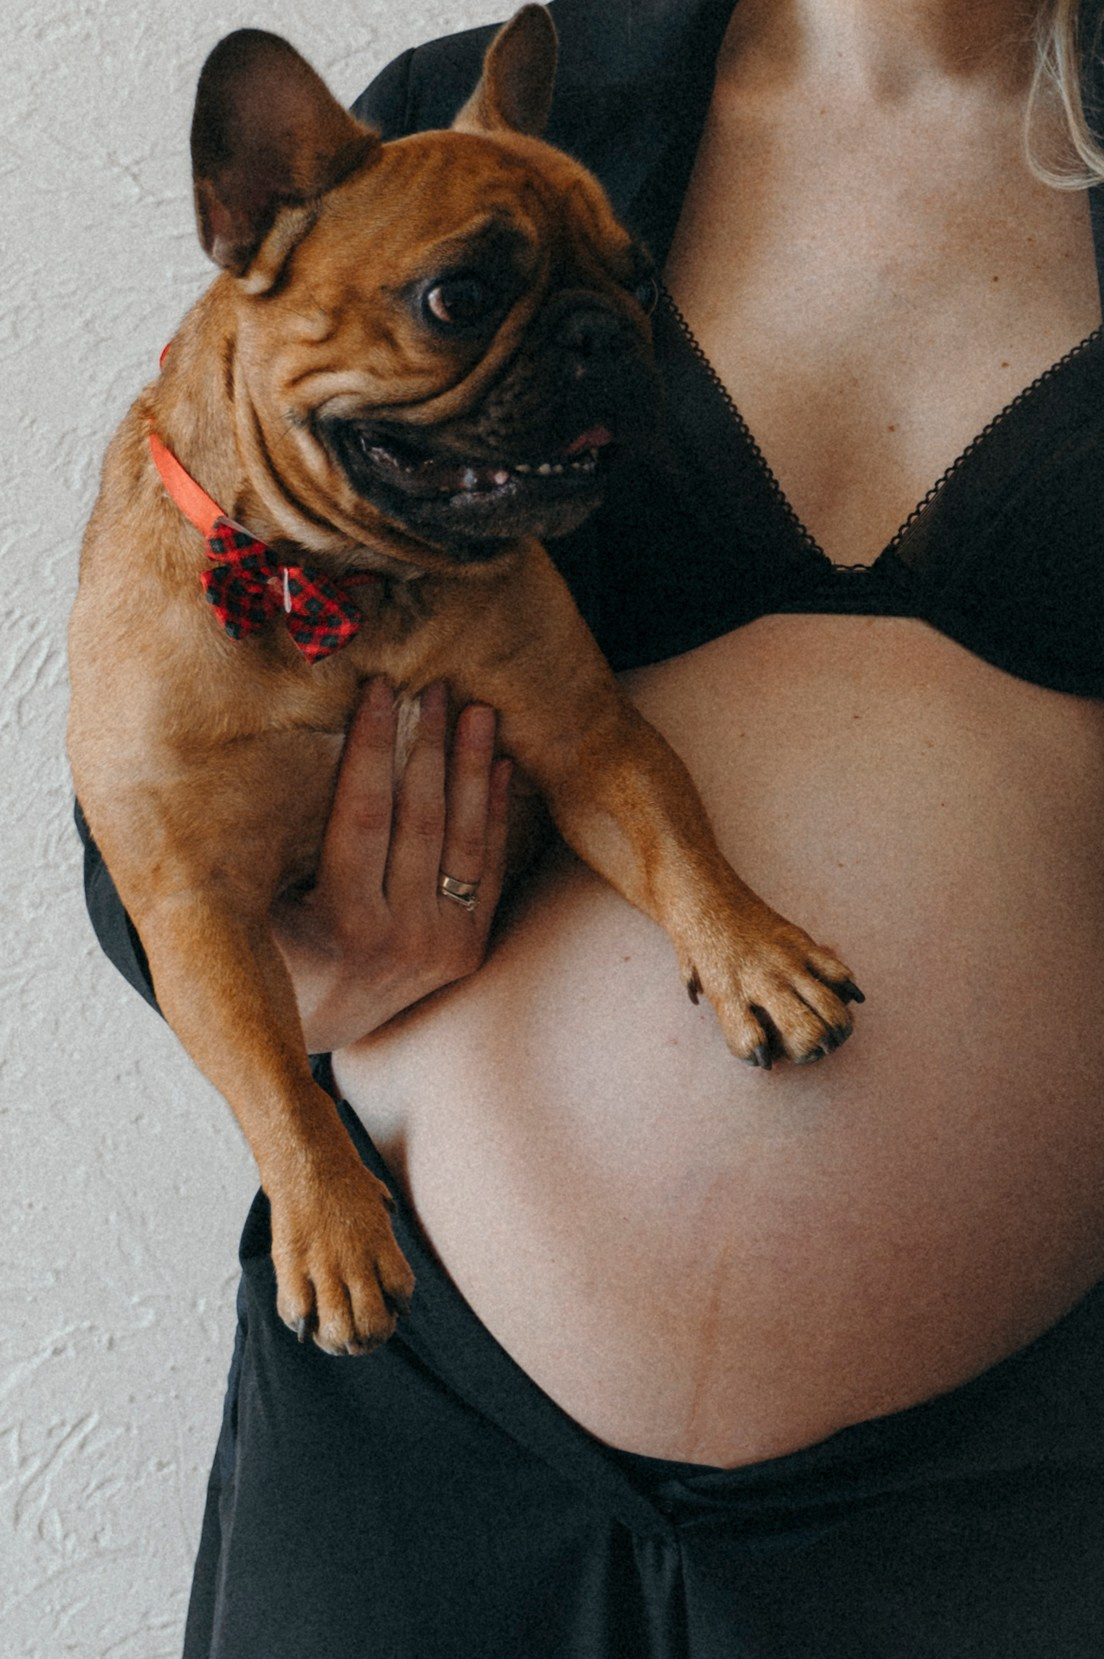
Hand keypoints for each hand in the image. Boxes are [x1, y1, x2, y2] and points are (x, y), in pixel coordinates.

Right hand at [272, 678, 510, 1052]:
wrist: (318, 1023)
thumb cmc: (269, 950)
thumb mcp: (256, 906)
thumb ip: (272, 845)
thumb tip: (256, 748)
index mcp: (345, 927)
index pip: (363, 817)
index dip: (373, 748)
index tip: (379, 689)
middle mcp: (403, 941)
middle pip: (421, 821)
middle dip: (429, 746)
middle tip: (437, 684)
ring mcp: (444, 948)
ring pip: (465, 841)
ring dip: (473, 770)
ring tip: (479, 711)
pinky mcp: (469, 951)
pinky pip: (489, 871)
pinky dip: (495, 815)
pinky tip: (499, 764)